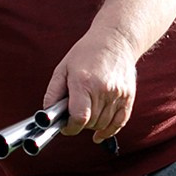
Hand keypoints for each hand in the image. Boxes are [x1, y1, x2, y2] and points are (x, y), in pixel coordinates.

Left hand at [42, 25, 137, 143]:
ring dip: (92, 126)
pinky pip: (119, 123)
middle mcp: (103, 89)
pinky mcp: (128, 97)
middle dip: (79, 125)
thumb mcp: (63, 69)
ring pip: (103, 125)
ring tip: (86, 113)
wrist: (116, 40)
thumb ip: (53, 93)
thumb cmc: (86, 54)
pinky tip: (98, 135)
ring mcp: (118, 94)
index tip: (65, 126)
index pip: (79, 117)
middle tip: (73, 116)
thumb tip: (47, 115)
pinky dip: (108, 131)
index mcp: (84, 82)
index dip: (70, 127)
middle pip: (90, 123)